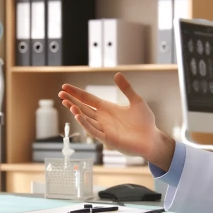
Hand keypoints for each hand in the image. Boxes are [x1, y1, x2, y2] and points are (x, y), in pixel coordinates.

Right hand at [58, 73, 173, 168]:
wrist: (152, 139)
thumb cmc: (145, 122)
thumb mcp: (136, 101)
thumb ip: (126, 88)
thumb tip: (117, 74)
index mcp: (107, 108)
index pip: (88, 99)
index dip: (77, 93)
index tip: (65, 87)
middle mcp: (103, 118)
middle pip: (83, 108)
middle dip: (72, 101)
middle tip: (60, 94)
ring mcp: (104, 129)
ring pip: (86, 119)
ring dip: (77, 112)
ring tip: (68, 103)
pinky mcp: (108, 139)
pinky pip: (94, 130)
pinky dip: (85, 123)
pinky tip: (78, 116)